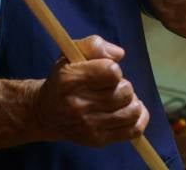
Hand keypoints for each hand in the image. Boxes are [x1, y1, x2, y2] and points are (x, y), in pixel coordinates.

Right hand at [33, 35, 148, 147]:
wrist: (45, 113)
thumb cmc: (63, 79)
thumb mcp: (71, 53)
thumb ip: (95, 45)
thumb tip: (119, 55)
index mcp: (72, 79)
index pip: (112, 72)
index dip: (114, 69)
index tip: (105, 72)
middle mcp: (80, 104)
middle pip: (125, 92)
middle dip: (123, 85)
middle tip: (112, 87)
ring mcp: (90, 125)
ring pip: (132, 111)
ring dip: (131, 102)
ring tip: (120, 99)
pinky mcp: (98, 140)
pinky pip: (133, 130)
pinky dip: (139, 118)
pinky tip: (131, 110)